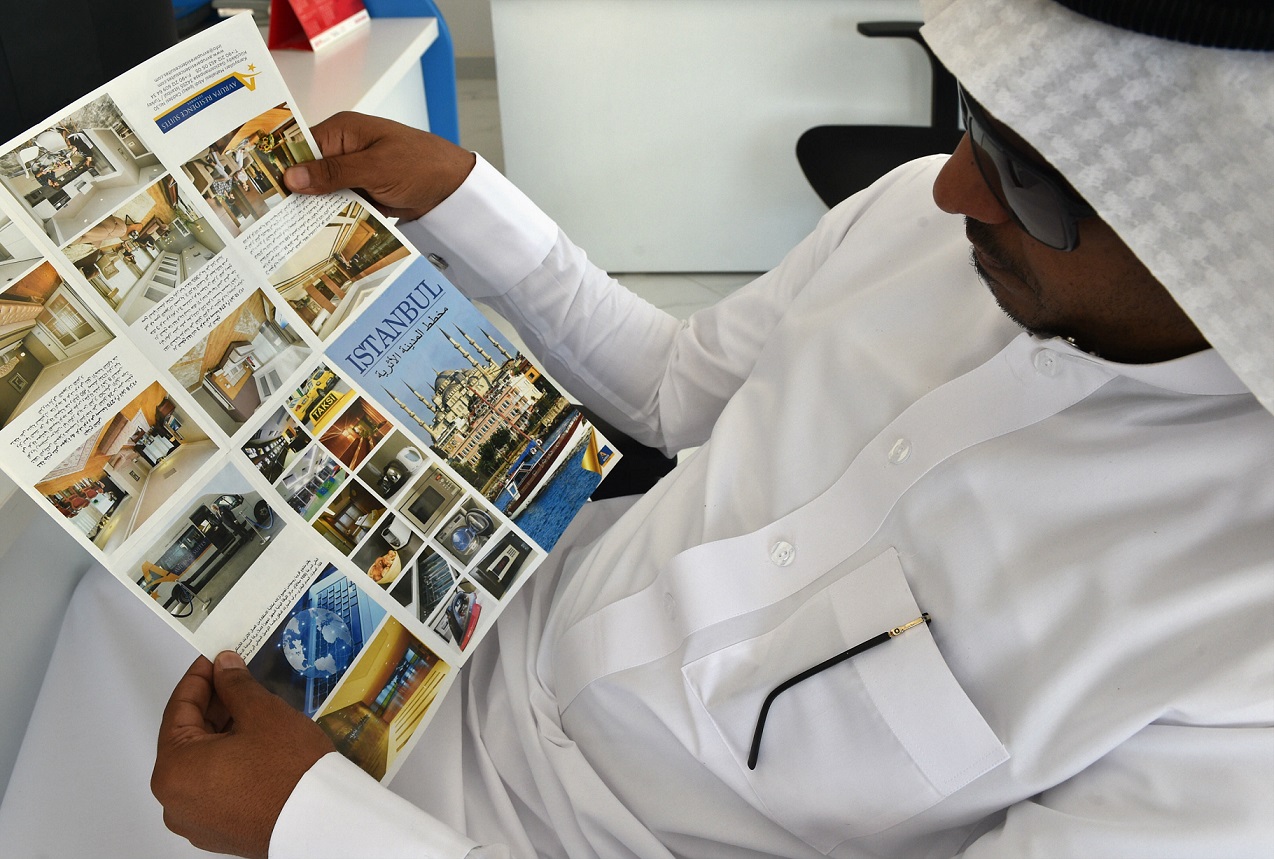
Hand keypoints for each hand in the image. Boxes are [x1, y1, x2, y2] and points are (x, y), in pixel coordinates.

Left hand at [152, 651, 334, 857]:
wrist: (320, 821)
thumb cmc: (288, 769)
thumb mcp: (262, 713)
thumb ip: (235, 684)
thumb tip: (223, 666)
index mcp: (173, 769)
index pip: (178, 709)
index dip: (199, 677)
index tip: (215, 660)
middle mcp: (174, 800)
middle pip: (187, 739)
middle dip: (212, 706)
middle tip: (235, 679)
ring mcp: (195, 820)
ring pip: (202, 764)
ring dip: (221, 734)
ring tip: (250, 710)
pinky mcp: (218, 832)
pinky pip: (214, 786)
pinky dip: (228, 762)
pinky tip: (254, 744)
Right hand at [283, 111, 476, 220]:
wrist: (455, 189)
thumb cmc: (421, 165)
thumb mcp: (376, 167)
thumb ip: (334, 172)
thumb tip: (292, 177)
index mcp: (342, 131)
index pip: (299, 147)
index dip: (281, 168)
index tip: (261, 191)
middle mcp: (344, 150)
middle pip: (308, 173)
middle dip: (294, 194)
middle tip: (269, 220)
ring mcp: (354, 174)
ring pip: (323, 193)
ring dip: (314, 210)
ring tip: (287, 234)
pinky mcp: (364, 194)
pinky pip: (341, 206)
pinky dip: (334, 219)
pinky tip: (317, 237)